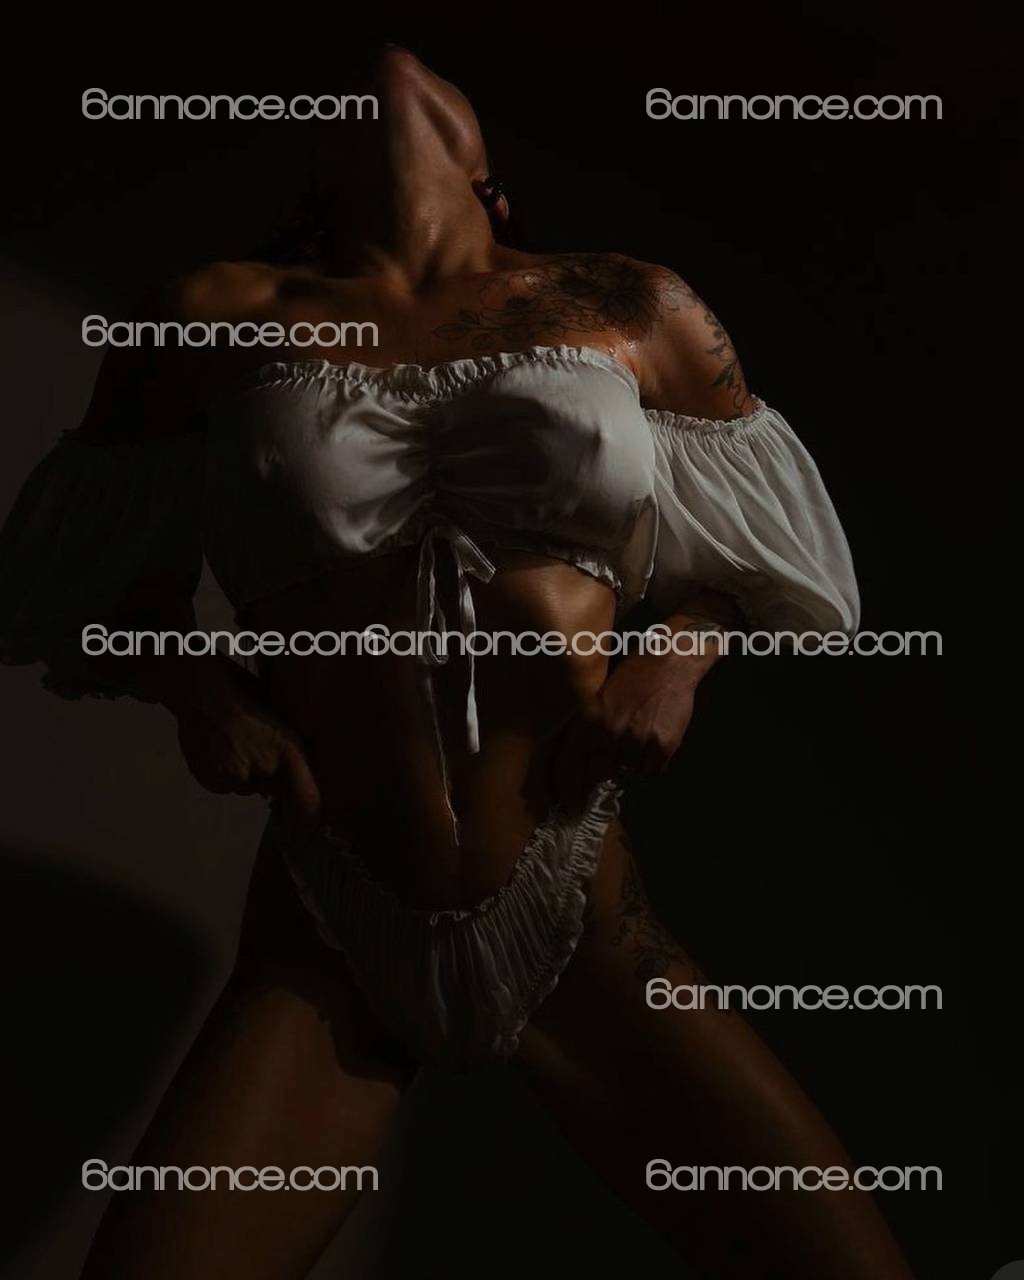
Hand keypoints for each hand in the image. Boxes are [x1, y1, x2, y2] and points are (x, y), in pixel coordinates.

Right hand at [172, 666, 320, 825]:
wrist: (200, 691)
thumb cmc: (243, 694)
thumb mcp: (279, 716)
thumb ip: (292, 750)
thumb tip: (302, 776)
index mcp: (290, 749)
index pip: (308, 801)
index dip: (310, 817)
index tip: (309, 823)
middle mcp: (266, 768)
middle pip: (275, 791)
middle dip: (271, 778)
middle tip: (255, 749)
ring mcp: (238, 778)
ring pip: (248, 788)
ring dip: (245, 775)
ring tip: (232, 744)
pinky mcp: (215, 782)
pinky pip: (226, 787)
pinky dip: (223, 775)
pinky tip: (217, 751)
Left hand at [553, 651, 700, 809]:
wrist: (670, 661)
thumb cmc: (633, 673)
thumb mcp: (600, 696)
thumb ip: (590, 728)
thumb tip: (585, 762)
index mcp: (589, 717)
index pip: (571, 762)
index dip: (569, 787)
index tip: (570, 802)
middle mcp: (609, 731)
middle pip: (599, 773)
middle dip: (599, 780)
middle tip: (603, 780)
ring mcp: (637, 740)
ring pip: (628, 773)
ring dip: (630, 766)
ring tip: (636, 744)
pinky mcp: (662, 745)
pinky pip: (652, 771)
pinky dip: (651, 765)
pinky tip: (652, 744)